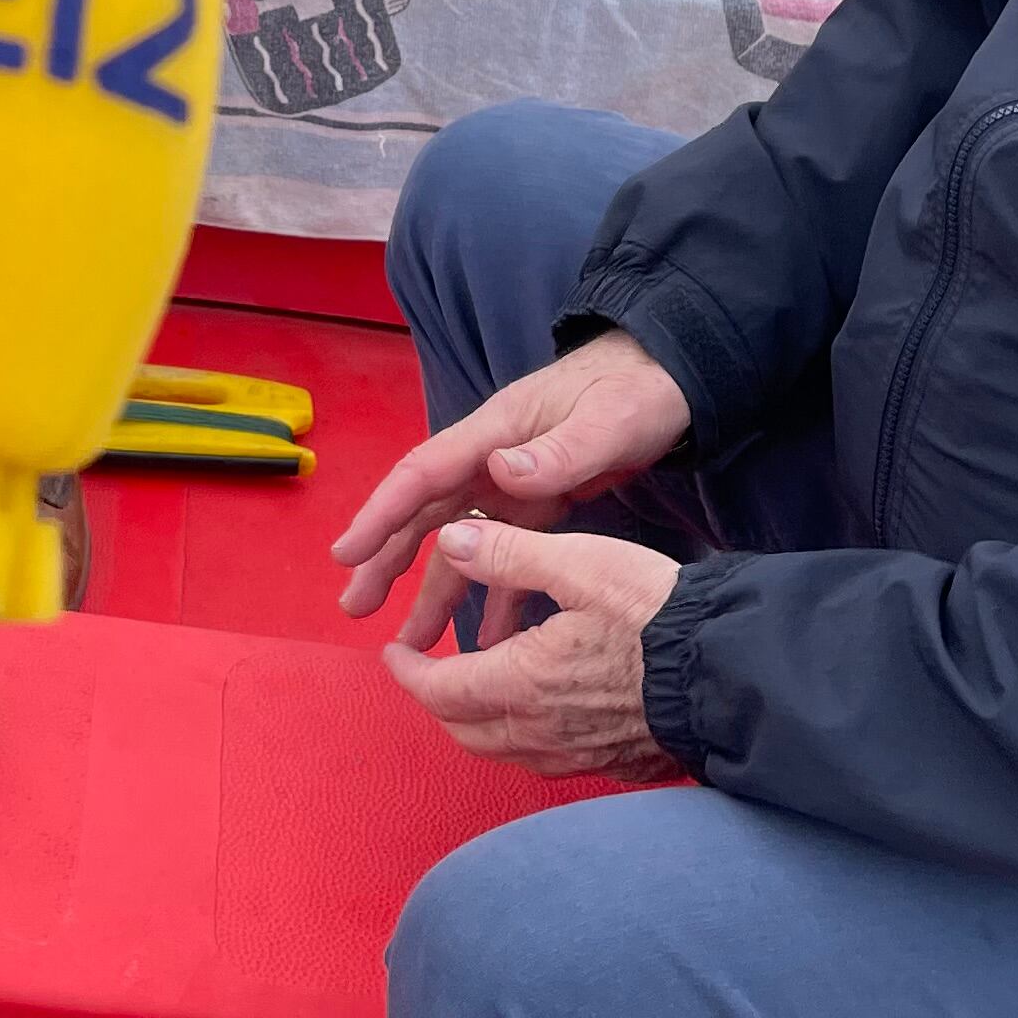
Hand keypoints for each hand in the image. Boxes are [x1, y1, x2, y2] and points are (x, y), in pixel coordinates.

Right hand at [331, 327, 692, 622]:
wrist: (671, 377)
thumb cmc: (638, 391)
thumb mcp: (608, 421)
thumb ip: (557, 450)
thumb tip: (497, 472)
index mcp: (497, 431)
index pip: (425, 473)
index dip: (383, 512)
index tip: (347, 552)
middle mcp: (492, 457)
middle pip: (427, 511)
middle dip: (387, 557)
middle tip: (354, 606)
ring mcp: (511, 481)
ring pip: (459, 538)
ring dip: (432, 586)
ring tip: (408, 639)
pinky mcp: (537, 503)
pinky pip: (503, 552)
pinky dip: (492, 592)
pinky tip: (485, 637)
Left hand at [380, 519, 681, 779]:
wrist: (728, 674)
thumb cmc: (654, 614)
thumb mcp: (580, 564)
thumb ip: (510, 554)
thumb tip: (452, 542)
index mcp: (522, 683)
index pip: (440, 691)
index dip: (409, 673)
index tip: (393, 653)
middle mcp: (541, 733)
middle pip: (463, 730)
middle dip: (435, 700)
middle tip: (425, 669)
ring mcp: (576, 757)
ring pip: (502, 750)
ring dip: (475, 721)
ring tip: (474, 683)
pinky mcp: (610, 765)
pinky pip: (544, 759)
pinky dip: (519, 736)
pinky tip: (535, 707)